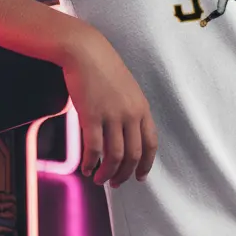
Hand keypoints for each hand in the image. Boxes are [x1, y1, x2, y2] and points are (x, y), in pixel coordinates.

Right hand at [63, 27, 158, 187]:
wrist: (85, 51)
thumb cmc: (103, 68)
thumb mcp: (126, 89)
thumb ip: (129, 110)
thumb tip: (125, 133)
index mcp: (142, 108)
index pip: (151, 144)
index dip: (146, 164)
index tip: (139, 177)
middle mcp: (131, 114)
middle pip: (133, 155)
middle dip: (125, 174)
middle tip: (116, 184)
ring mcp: (112, 115)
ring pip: (114, 156)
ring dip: (107, 173)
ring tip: (99, 180)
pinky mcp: (91, 116)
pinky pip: (94, 149)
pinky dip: (90, 163)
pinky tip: (86, 169)